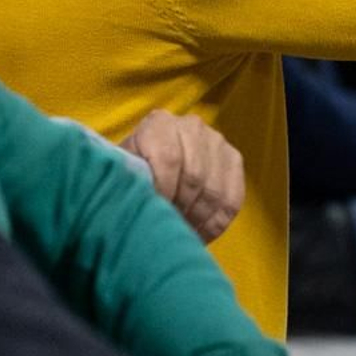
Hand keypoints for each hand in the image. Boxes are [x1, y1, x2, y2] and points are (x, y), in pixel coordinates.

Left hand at [121, 110, 243, 242]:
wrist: (150, 165)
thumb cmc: (130, 176)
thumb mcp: (121, 175)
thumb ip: (130, 182)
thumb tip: (142, 201)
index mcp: (159, 124)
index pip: (169, 158)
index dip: (164, 191)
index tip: (155, 213)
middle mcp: (191, 126)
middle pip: (194, 176)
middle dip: (180, 209)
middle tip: (168, 227)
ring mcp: (216, 141)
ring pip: (215, 190)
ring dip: (197, 219)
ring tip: (180, 231)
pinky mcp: (233, 160)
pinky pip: (232, 199)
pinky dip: (215, 223)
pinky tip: (198, 231)